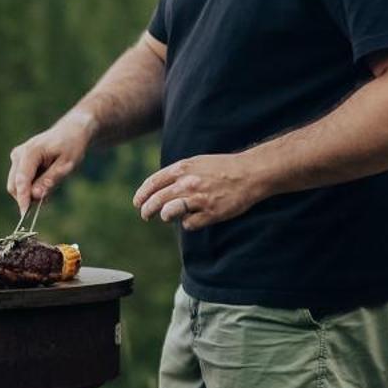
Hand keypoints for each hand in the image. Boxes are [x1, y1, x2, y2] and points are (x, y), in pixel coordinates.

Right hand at [6, 113, 95, 211]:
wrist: (70, 131)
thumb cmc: (71, 146)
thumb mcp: (67, 164)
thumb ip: (50, 180)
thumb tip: (35, 195)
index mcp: (30, 152)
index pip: (21, 180)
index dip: (22, 198)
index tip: (25, 215)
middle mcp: (19, 154)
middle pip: (14, 185)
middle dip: (27, 197)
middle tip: (47, 198)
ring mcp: (17, 156)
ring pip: (16, 184)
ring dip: (30, 192)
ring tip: (51, 183)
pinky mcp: (18, 161)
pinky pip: (20, 181)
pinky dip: (31, 187)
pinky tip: (46, 181)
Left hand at [133, 153, 267, 230]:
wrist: (250, 173)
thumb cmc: (223, 168)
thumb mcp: (197, 162)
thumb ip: (177, 173)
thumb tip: (158, 187)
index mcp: (182, 168)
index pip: (153, 183)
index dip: (142, 195)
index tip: (137, 203)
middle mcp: (188, 183)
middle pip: (156, 200)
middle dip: (147, 210)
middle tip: (145, 216)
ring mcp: (199, 198)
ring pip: (168, 213)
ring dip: (165, 217)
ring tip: (168, 217)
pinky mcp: (210, 213)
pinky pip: (189, 224)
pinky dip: (189, 223)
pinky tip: (195, 218)